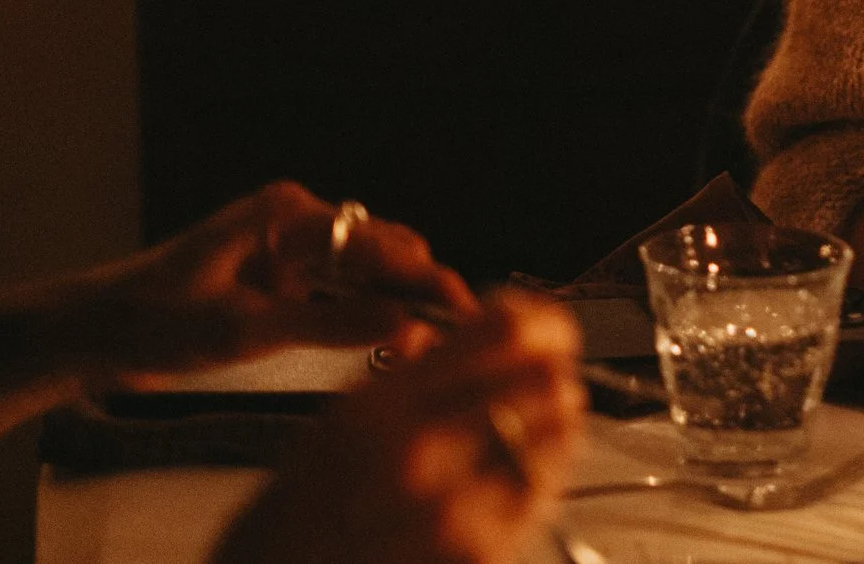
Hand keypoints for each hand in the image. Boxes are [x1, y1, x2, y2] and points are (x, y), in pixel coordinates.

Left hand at [0, 183, 473, 451]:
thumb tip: (406, 324)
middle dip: (421, 287)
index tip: (464, 309)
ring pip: (367, 270)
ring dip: (398, 302)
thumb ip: (328, 324)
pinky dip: (368, 311)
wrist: (88, 332)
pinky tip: (394, 339)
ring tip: (434, 341)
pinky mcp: (282, 275)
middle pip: (382, 249)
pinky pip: (341, 288)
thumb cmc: (153, 322)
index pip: (378, 243)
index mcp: (288, 214)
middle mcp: (296, 219)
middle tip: (458, 334)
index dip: (425, 277)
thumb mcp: (241, 331)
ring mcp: (290, 246)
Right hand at [211, 290, 585, 563]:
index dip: (542, 323)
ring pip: (558, 436)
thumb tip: (495, 328)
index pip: (504, 333)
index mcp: (382, 407)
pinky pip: (543, 493)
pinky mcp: (478, 552)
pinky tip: (521, 469)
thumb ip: (420, 370)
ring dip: (556, 422)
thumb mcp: (345, 416)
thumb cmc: (305, 509)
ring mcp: (453, 510)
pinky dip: (543, 472)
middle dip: (553, 373)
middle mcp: (420, 453)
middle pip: (545, 381)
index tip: (544, 328)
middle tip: (544, 378)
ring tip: (535, 425)